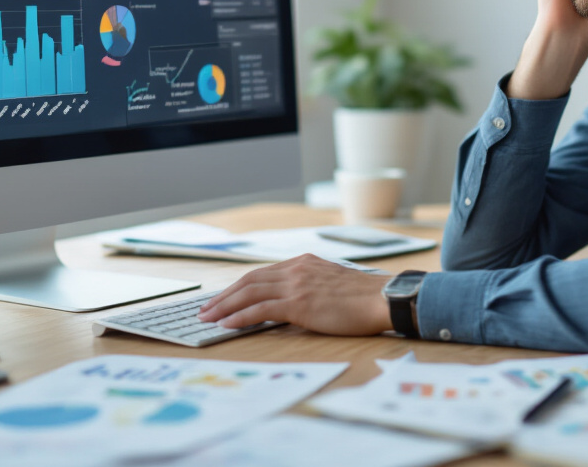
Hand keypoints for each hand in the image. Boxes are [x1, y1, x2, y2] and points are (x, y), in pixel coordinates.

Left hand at [197, 254, 394, 335]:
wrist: (382, 298)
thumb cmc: (363, 297)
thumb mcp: (330, 283)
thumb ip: (309, 286)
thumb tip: (293, 302)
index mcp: (303, 263)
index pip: (262, 273)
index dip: (239, 286)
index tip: (224, 297)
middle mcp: (296, 269)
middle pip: (250, 280)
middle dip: (224, 295)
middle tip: (206, 309)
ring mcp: (297, 284)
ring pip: (250, 292)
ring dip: (225, 306)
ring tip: (208, 318)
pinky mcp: (299, 303)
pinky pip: (261, 308)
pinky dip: (240, 316)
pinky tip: (227, 324)